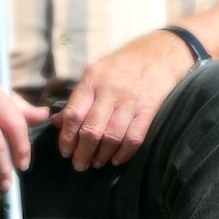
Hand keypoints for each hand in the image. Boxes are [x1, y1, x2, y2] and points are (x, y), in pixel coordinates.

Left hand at [53, 30, 193, 171]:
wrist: (160, 54)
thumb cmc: (123, 66)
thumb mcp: (96, 74)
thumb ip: (78, 99)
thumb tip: (57, 122)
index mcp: (92, 80)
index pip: (74, 113)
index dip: (67, 137)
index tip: (65, 151)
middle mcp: (110, 91)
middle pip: (91, 130)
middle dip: (83, 152)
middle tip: (79, 165)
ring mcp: (130, 102)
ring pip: (111, 137)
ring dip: (102, 155)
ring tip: (96, 163)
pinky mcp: (148, 111)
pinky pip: (134, 138)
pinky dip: (123, 153)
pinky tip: (116, 160)